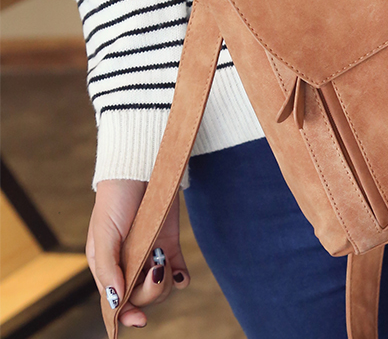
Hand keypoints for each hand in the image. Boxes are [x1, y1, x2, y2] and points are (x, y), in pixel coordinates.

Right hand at [87, 180, 189, 327]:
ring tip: (162, 261)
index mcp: (108, 267)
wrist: (140, 171)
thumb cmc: (115, 202)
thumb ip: (109, 268)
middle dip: (150, 292)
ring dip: (164, 281)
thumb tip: (116, 301)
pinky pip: (177, 271)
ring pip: (160, 287)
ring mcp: (150, 255)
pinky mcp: (169, 243)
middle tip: (156, 270)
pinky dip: (180, 277)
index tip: (139, 320)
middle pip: (141, 297)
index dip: (126, 314)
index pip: (114, 301)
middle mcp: (129, 265)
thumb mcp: (104, 235)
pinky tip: (180, 273)